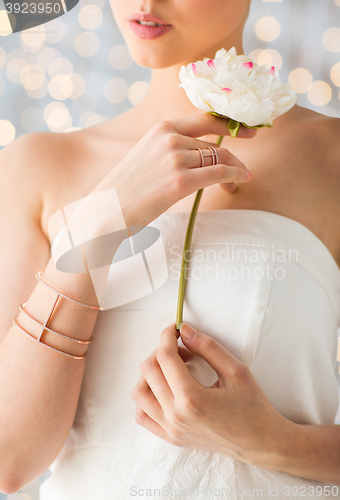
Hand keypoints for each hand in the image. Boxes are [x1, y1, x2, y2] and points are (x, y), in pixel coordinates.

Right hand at [94, 113, 254, 228]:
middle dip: (232, 160)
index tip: (248, 130)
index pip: (205, 120)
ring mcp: (175, 159)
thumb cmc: (127, 189)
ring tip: (238, 182)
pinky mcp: (180, 182)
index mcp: (162, 128)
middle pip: (215, 146)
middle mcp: (170, 138)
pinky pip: (219, 173)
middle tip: (241, 172)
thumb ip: (172, 149)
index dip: (230, 125)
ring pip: (220, 159)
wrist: (108, 211)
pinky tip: (242, 180)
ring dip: (235, 171)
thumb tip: (202, 154)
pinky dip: (236, 176)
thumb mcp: (147, 156)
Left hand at [131, 322, 285, 465]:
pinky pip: (143, 415)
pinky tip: (165, 389)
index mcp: (192, 398)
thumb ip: (208, 347)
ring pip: (140, 392)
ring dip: (151, 373)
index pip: (165, 357)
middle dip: (162, 351)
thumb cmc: (252, 406)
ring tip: (173, 370)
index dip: (167, 336)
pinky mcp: (171, 437)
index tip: (175, 328)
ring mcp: (171, 429)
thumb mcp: (235, 370)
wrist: (259, 442)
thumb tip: (184, 331)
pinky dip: (147, 397)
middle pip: (149, 370)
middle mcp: (176, 416)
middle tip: (182, 349)